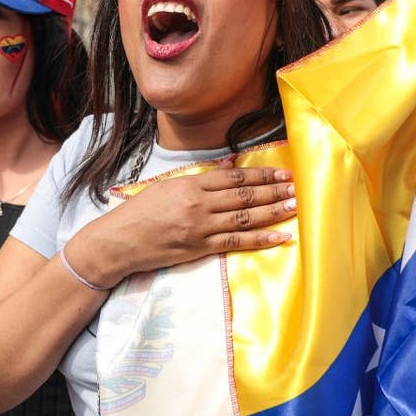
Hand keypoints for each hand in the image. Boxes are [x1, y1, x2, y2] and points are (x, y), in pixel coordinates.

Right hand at [67, 165, 296, 287]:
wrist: (119, 241)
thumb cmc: (140, 213)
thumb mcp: (167, 187)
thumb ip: (200, 179)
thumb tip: (229, 166)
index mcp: (190, 184)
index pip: (233, 177)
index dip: (260, 174)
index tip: (282, 172)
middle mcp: (198, 204)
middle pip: (244, 195)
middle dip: (273, 190)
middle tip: (296, 187)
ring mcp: (200, 227)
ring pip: (245, 217)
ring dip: (274, 212)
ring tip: (294, 206)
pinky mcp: (200, 248)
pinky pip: (237, 242)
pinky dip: (261, 239)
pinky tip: (280, 236)